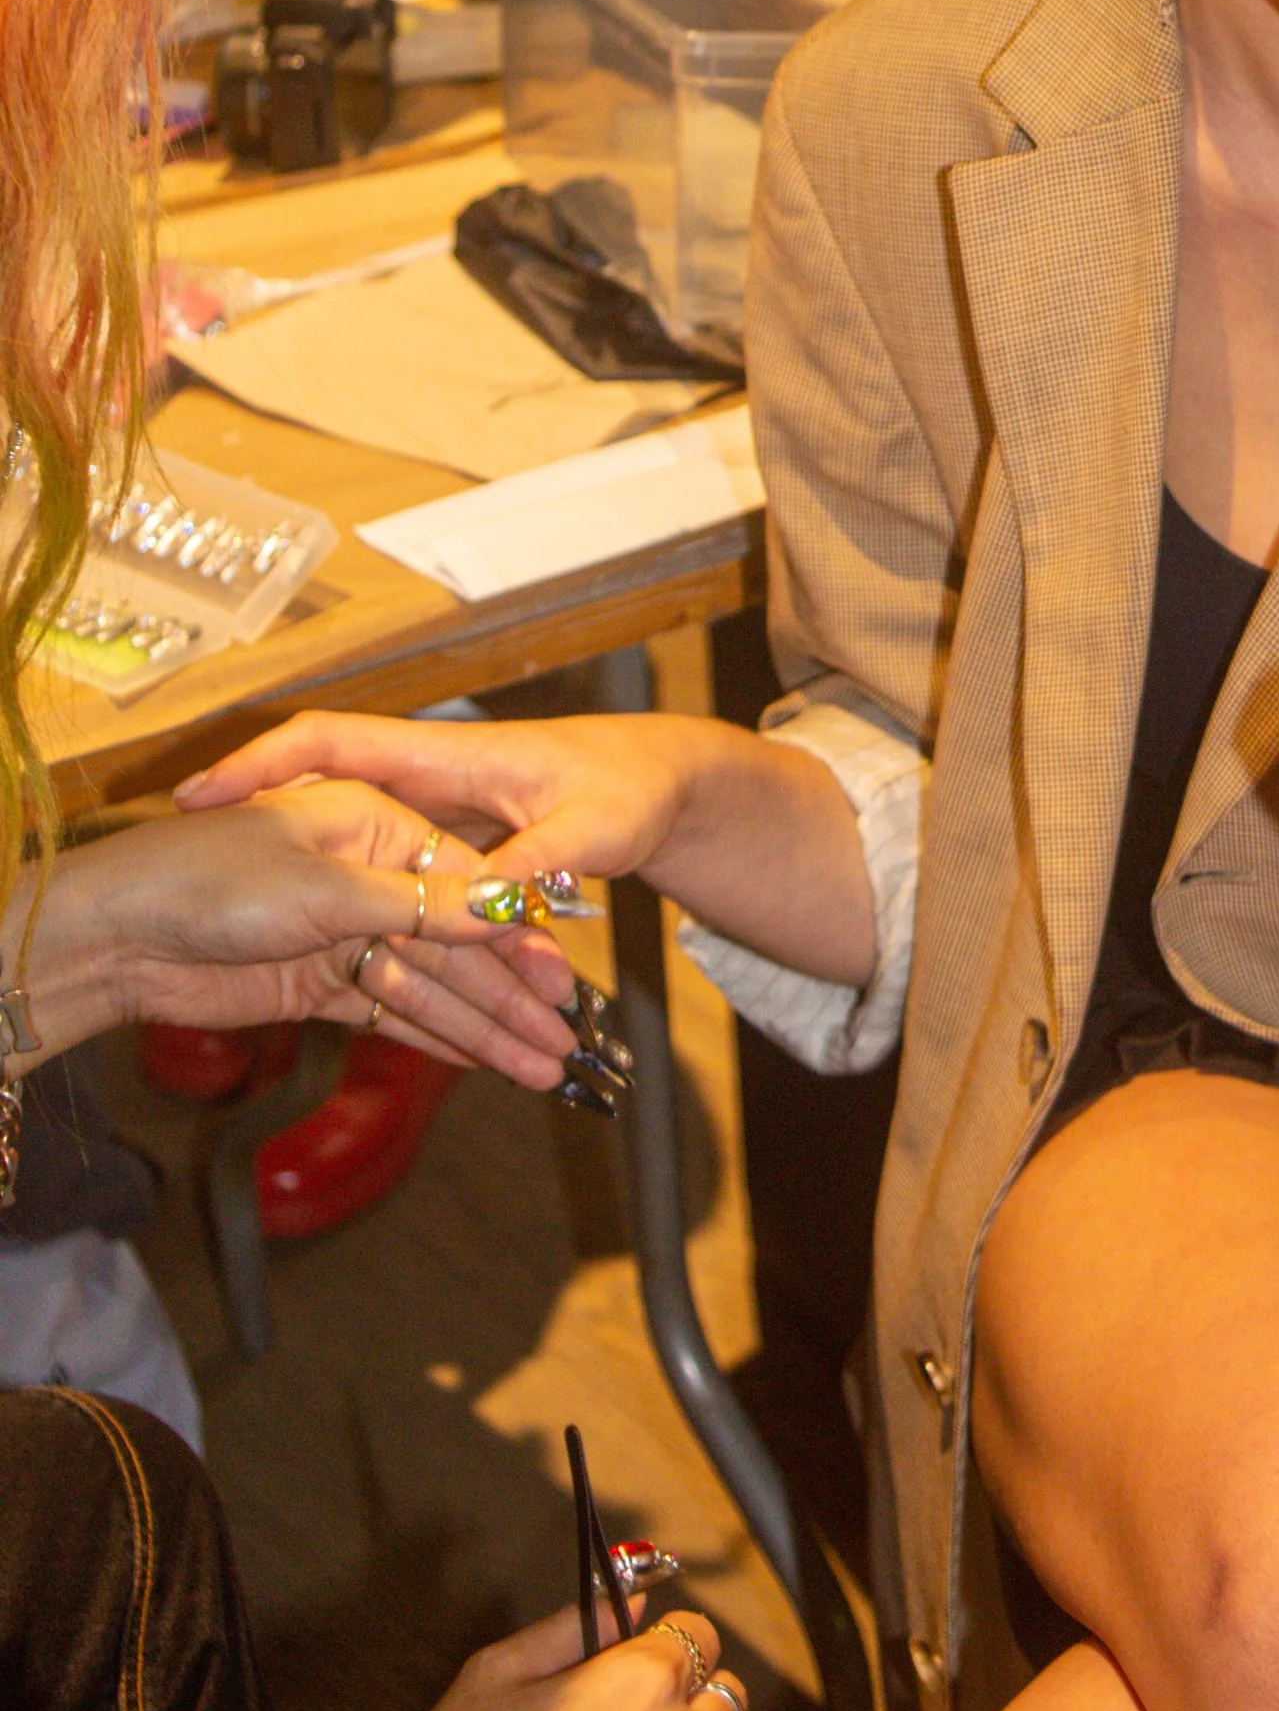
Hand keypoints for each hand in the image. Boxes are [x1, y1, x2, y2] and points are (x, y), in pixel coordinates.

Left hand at [84, 781, 577, 1081]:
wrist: (118, 933)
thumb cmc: (212, 880)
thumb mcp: (324, 887)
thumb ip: (416, 905)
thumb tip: (504, 910)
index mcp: (375, 824)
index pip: (466, 886)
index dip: (515, 939)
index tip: (562, 982)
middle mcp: (368, 875)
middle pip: (454, 943)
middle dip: (510, 996)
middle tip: (563, 1043)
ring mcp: (344, 933)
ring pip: (430, 984)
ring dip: (483, 1027)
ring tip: (540, 1068)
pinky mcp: (318, 983)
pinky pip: (392, 1011)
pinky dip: (436, 1037)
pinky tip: (483, 1062)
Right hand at [178, 711, 707, 920]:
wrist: (665, 789)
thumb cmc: (631, 787)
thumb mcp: (591, 829)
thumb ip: (538, 865)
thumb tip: (494, 907)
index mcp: (445, 759)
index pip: (333, 741)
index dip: (264, 760)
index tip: (201, 791)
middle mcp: (423, 790)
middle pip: (318, 800)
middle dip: (253, 826)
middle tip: (181, 865)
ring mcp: (427, 830)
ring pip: (348, 860)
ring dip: (297, 888)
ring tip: (217, 931)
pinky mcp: (444, 867)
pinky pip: (387, 899)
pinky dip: (355, 928)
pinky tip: (312, 968)